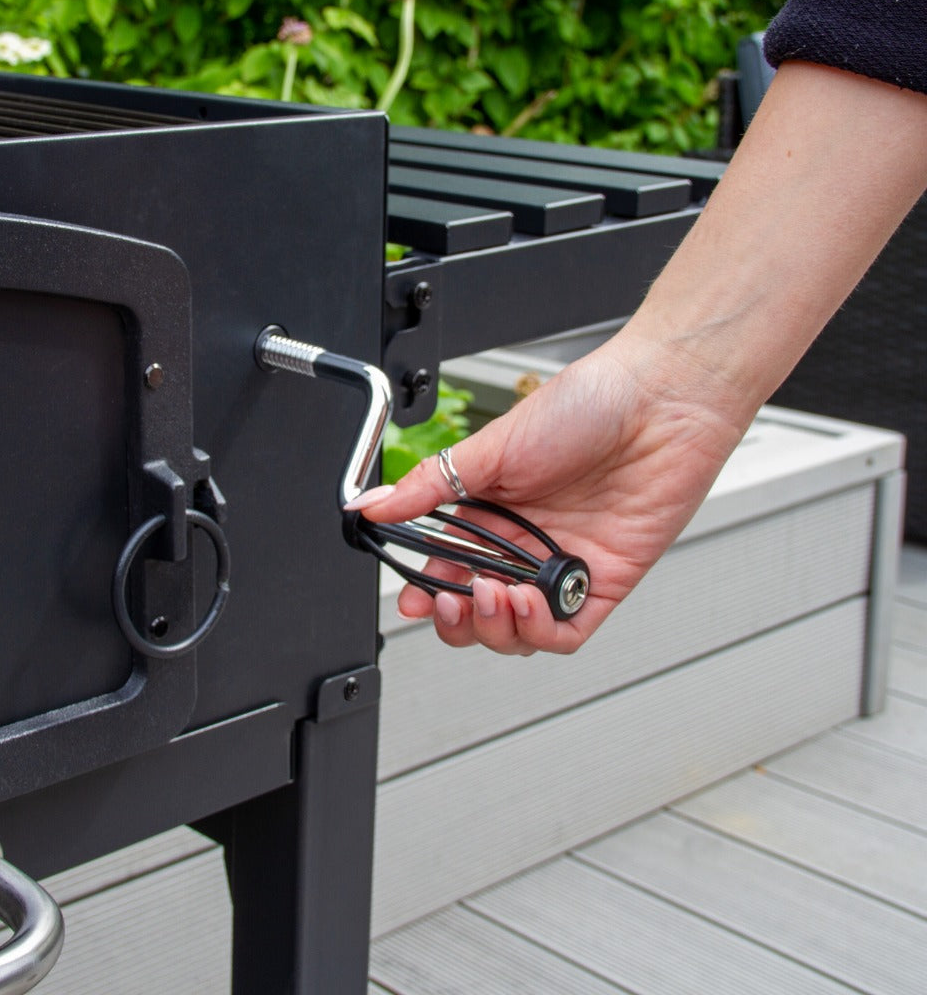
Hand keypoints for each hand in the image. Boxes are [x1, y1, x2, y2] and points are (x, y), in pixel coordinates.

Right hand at [351, 333, 746, 654]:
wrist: (659, 398)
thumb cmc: (586, 405)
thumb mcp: (491, 446)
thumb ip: (428, 486)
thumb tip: (370, 505)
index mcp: (492, 508)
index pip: (448, 565)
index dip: (427, 590)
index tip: (410, 599)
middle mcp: (526, 541)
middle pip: (479, 608)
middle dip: (456, 618)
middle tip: (446, 602)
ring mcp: (564, 562)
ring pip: (519, 629)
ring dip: (496, 626)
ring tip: (490, 597)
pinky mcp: (604, 579)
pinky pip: (568, 629)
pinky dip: (541, 630)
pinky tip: (529, 603)